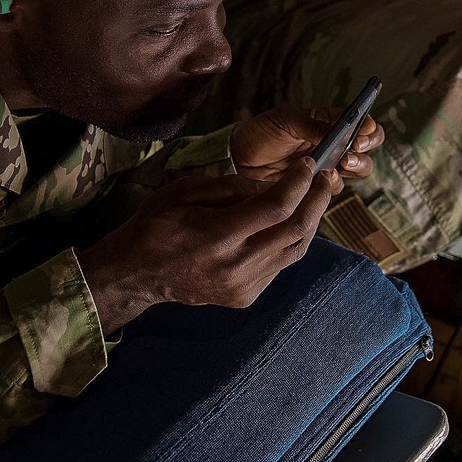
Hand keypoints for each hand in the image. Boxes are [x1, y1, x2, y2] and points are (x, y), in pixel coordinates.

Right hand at [79, 157, 330, 334]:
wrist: (138, 273)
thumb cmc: (156, 224)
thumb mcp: (183, 191)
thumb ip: (230, 186)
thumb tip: (271, 184)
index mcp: (215, 236)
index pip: (274, 208)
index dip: (298, 183)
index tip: (309, 165)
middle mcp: (234, 266)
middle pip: (295, 231)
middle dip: (316, 200)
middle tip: (324, 178)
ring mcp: (242, 287)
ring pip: (295, 251)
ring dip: (310, 220)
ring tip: (314, 196)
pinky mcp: (246, 297)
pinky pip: (280, 264)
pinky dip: (289, 240)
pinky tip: (286, 222)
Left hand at [231, 104, 383, 191]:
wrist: (239, 159)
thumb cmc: (261, 132)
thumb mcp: (285, 120)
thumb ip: (313, 125)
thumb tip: (340, 128)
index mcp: (327, 121)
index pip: (359, 122)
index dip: (367, 126)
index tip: (361, 131)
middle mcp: (332, 143)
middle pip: (366, 147)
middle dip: (364, 150)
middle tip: (350, 154)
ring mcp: (326, 165)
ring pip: (356, 169)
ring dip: (354, 167)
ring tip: (338, 165)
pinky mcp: (315, 185)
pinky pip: (333, 187)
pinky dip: (330, 184)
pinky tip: (318, 179)